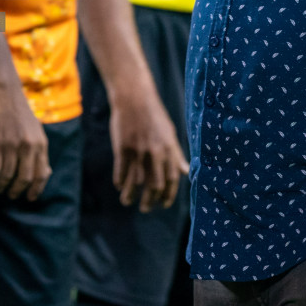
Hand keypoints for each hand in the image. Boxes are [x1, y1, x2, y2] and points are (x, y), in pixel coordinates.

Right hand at [0, 77, 50, 200]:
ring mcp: (12, 145)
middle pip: (24, 178)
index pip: (41, 173)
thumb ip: (39, 150)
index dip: (36, 189)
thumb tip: (44, 172)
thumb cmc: (20, 111)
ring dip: (2, 186)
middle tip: (12, 195)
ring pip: (8, 175)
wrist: (5, 92)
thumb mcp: (36, 130)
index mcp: (41, 144)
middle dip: (18, 190)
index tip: (30, 197)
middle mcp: (28, 146)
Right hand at [109, 85, 187, 211]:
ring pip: (135, 181)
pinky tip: (118, 185)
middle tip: (146, 208)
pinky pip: (121, 170)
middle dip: (150, 200)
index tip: (163, 204)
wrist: (134, 97)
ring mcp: (138, 151)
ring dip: (131, 194)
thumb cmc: (154, 115)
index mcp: (169, 149)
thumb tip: (186, 171)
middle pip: (154, 185)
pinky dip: (119, 180)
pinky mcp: (123, 148)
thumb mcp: (170, 133)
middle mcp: (155, 153)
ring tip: (127, 202)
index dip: (168, 195)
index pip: (172, 179)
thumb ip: (177, 154)